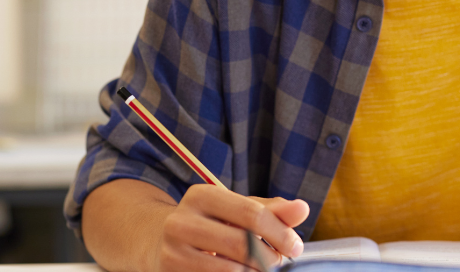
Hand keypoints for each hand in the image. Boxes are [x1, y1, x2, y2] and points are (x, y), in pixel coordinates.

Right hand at [152, 185, 308, 271]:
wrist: (157, 242)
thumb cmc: (209, 224)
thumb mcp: (236, 210)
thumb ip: (270, 210)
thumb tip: (302, 208)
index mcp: (202, 196)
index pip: (251, 213)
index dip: (279, 233)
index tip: (295, 247)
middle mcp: (182, 221)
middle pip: (242, 244)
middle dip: (269, 257)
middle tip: (277, 262)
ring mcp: (172, 251)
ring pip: (230, 270)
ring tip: (258, 269)